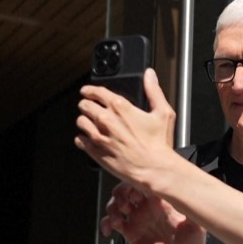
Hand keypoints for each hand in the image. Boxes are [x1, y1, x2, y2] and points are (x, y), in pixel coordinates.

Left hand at [75, 68, 177, 191]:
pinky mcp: (95, 151)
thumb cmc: (159, 144)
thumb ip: (154, 91)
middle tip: (90, 108)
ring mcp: (98, 136)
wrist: (153, 168)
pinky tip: (90, 140)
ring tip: (90, 124)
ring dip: (84, 121)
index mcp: (120, 107)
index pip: (96, 92)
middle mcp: (106, 119)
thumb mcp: (163, 113)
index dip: (90, 90)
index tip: (87, 91)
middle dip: (86, 105)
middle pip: (84, 105)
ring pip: (80, 121)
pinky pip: (79, 140)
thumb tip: (150, 75)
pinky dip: (83, 139)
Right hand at [101, 182, 207, 243]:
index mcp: (163, 199)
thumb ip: (192, 211)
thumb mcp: (197, 225)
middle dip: (121, 190)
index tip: (135, 187)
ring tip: (117, 216)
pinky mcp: (131, 232)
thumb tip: (190, 197)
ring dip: (112, 205)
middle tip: (124, 201)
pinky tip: (109, 229)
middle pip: (128, 188)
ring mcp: (139, 218)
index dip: (137, 180)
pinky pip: (113, 223)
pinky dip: (106, 222)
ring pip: (118, 203)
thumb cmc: (194, 243)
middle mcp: (149, 206)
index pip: (146, 181)